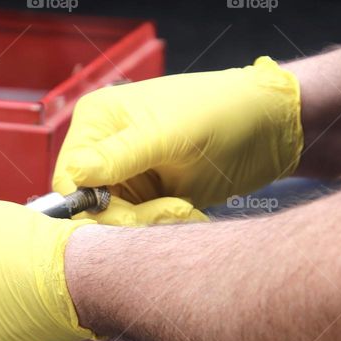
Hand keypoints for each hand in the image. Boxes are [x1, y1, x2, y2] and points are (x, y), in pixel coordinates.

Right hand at [53, 57, 301, 223]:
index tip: (136, 211)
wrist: (272, 125)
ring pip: (113, 221)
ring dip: (150, 225)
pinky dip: (161, 227)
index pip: (69, 179)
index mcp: (96, 121)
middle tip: (175, 211)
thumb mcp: (170, 134)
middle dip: (129, 218)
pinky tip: (190, 214)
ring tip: (187, 211)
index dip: (93, 205)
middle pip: (89, 207)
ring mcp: (126, 173)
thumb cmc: (223, 113)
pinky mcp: (148, 195)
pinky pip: (137, 226)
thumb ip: (120, 156)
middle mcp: (103, 147)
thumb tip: (74, 175)